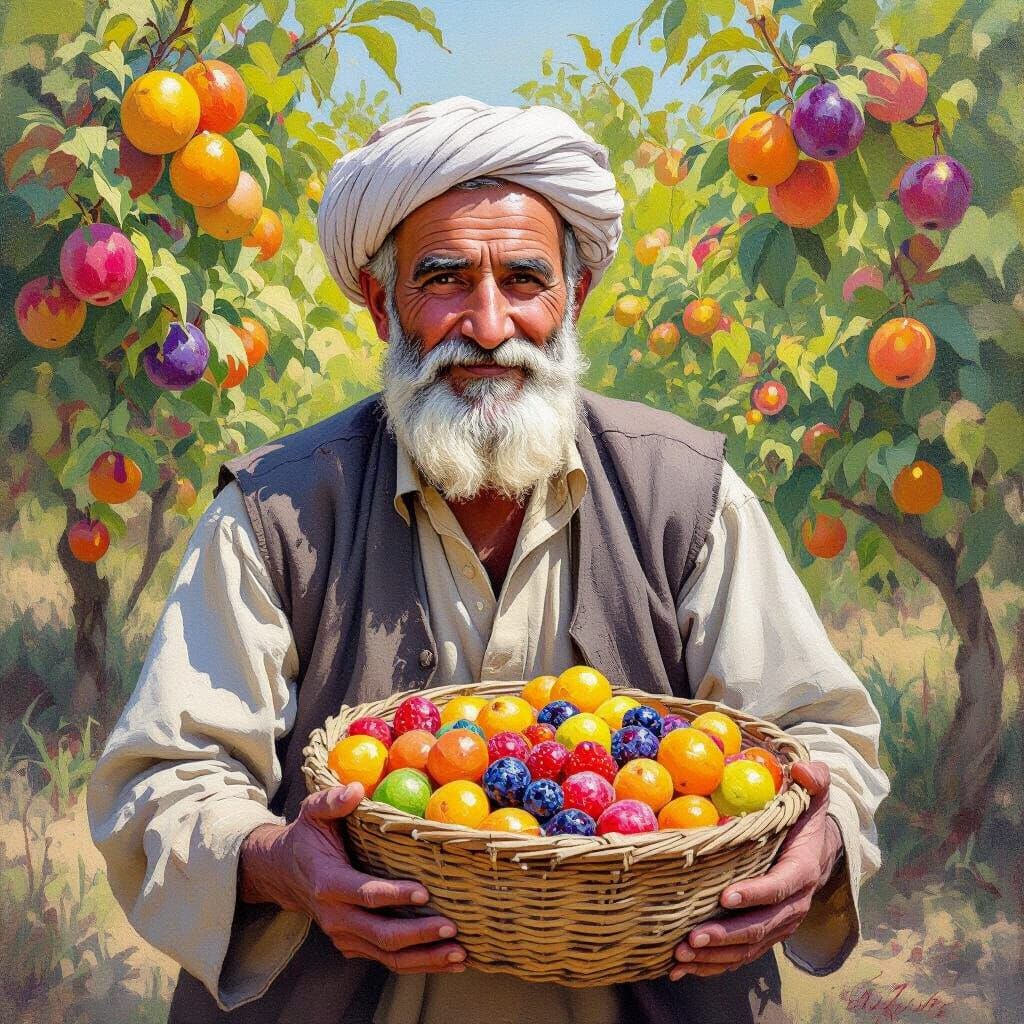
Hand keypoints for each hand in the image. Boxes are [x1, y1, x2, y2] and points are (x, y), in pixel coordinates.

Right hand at [239, 783, 466, 973]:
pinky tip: (447, 960)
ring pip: (387, 956)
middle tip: (452, 928)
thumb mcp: (313, 812)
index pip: (364, 893)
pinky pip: (387, 959)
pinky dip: (418, 963)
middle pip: (381, 935)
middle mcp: (336, 916)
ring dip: (425, 958)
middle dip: (419, 935)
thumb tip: (357, 789)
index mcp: (329, 883)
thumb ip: (333, 800)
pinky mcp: (354, 945)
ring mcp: (345, 935)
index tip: (424, 892)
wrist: (284, 873)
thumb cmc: (307, 837)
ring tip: (460, 954)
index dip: (393, 895)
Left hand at [670, 760, 842, 979]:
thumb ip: (813, 778)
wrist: (819, 846)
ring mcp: (779, 923)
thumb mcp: (815, 792)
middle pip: (762, 927)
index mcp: (803, 870)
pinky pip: (741, 955)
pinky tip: (684, 969)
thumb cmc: (806, 815)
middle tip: (692, 937)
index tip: (726, 896)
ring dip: (716, 956)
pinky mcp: (764, 932)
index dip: (757, 893)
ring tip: (682, 957)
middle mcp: (794, 904)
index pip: (782, 886)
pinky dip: (714, 964)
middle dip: (727, 935)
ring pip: (749, 948)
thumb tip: (802, 770)